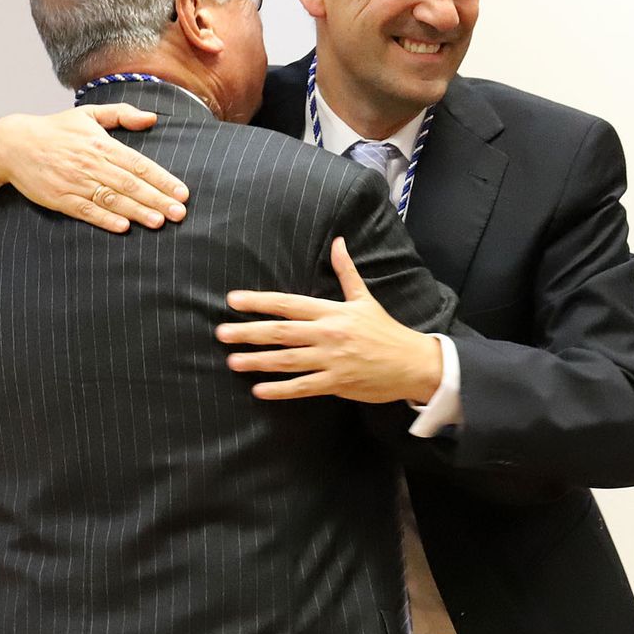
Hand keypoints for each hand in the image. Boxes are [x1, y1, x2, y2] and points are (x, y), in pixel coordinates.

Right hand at [0, 104, 186, 232]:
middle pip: (130, 184)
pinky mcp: (60, 199)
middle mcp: (91, 164)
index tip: (182, 192)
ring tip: (159, 222)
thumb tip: (151, 118)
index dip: (162, 179)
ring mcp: (75, 183)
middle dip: (157, 199)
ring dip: (136, 212)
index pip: (139, 163)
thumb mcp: (89, 113)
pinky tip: (123, 227)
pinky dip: (105, 219)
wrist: (14, 144)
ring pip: (111, 199)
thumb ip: (122, 114)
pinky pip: (86, 211)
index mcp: (101, 144)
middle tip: (179, 212)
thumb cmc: (56, 129)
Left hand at [216, 237, 443, 403]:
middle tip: (221, 333)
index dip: (259, 301)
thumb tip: (338, 242)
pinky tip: (260, 391)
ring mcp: (331, 360)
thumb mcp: (365, 298)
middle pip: (281, 332)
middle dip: (248, 332)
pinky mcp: (337, 383)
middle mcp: (328, 334)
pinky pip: (303, 387)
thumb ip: (346, 272)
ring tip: (233, 361)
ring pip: (287, 360)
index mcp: (332, 311)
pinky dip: (281, 390)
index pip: (288, 303)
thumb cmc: (386, 330)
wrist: (412, 362)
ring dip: (258, 361)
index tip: (233, 300)